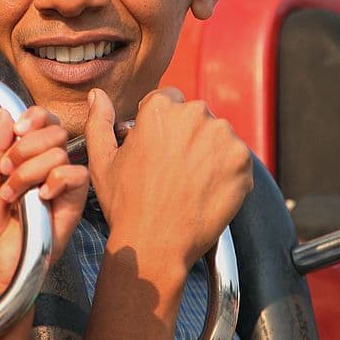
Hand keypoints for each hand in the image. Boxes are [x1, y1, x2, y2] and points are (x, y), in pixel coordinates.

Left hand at [0, 106, 88, 312]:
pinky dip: (57, 180)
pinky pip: (76, 176)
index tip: (18, 130)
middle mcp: (45, 168)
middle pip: (54, 131)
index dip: (34, 117)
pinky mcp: (73, 205)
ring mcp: (60, 186)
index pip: (41, 121)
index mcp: (23, 159)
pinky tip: (43, 197)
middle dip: (26, 148)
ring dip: (31, 171)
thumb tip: (5, 113)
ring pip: (60, 152)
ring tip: (15, 195)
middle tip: (8, 171)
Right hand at [85, 87, 252, 278]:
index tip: (158, 150)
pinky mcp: (242, 161)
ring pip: (217, 137)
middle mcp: (194, 115)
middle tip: (172, 171)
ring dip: (208, 153)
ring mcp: (223, 137)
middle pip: (195, 117)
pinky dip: (226, 173)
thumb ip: (99, 121)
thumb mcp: (102, 161)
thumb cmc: (126, 204)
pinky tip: (205, 192)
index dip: (162, 126)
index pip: (169, 101)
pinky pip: (236, 159)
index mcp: (160, 109)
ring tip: (189, 183)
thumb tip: (97, 95)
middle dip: (186, 137)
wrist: (155, 244)